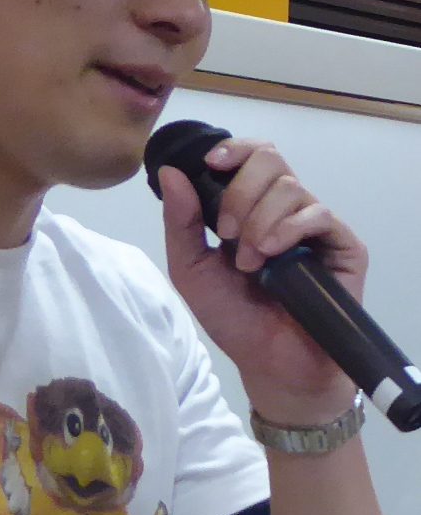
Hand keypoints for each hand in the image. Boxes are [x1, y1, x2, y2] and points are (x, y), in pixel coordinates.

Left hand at [159, 139, 366, 422]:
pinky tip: (272, 254)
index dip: (233, 149)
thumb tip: (170, 172)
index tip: (212, 164)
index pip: (250, 156)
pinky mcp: (342, 244)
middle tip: (226, 233)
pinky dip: (288, 228)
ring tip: (250, 262)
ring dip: (259, 220)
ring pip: (289, 187)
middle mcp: (284, 208)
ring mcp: (314, 225)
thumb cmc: (233, 318)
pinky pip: (317, 213)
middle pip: (270, 160)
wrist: (270, 365)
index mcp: (250, 206)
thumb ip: (180, 223)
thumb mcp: (191, 270)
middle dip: (239, 191)